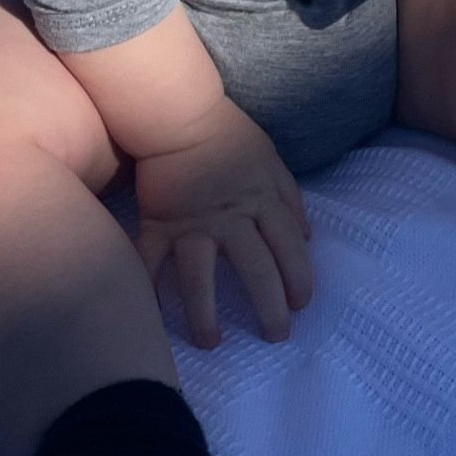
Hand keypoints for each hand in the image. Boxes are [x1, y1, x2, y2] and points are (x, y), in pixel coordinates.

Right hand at [135, 95, 312, 349]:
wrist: (181, 114)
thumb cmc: (230, 137)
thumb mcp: (272, 160)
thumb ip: (291, 198)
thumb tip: (308, 238)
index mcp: (262, 200)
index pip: (289, 247)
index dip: (299, 279)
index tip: (301, 305)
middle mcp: (231, 217)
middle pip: (255, 268)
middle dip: (269, 307)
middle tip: (276, 336)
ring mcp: (192, 222)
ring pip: (200, 274)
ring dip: (205, 312)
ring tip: (212, 342)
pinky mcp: (159, 222)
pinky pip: (151, 259)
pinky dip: (147, 287)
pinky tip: (151, 317)